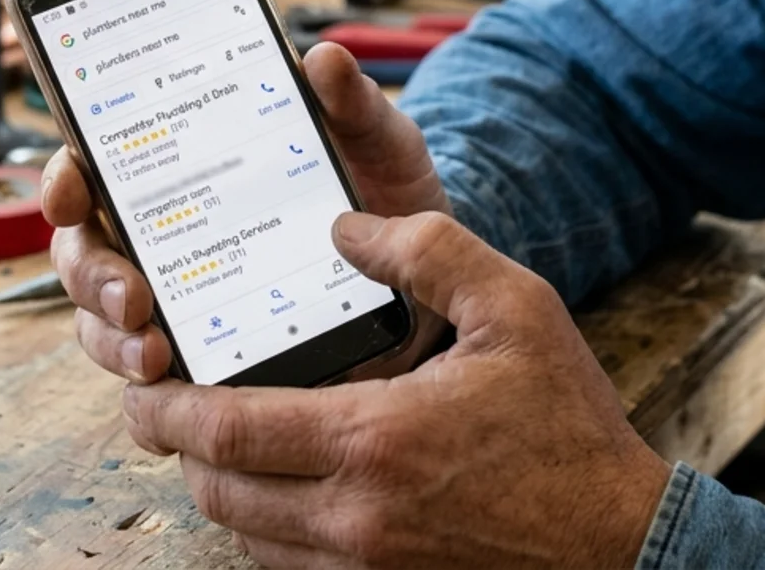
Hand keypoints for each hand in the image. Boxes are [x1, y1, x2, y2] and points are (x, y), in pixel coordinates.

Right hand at [40, 42, 452, 383]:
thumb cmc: (385, 197)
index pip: (95, 169)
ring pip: (104, 328)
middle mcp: (164, 238)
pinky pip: (154, 399)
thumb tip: (325, 60)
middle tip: (135, 296)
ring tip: (156, 355)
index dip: (66, 178)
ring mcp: (179, 305)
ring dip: (115, 343)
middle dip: (94, 276)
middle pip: (85, 254)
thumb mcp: (377, 144)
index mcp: (185, 173)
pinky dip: (155, 406)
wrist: (429, 279)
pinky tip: (181, 400)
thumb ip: (351, 104)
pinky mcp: (206, 366)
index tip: (72, 191)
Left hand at [124, 209, 671, 568]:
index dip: (167, 408)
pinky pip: (290, 564)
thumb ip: (429, 252)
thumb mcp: (517, 308)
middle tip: (165, 404)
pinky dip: (267, 525)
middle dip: (179, 446)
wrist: (621, 539)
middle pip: (219, 489)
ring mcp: (366, 564)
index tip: (143, 383)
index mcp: (374, 439)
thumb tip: (346, 228)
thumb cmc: (570, 425)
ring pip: (245, 534)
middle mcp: (355, 515)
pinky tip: (287, 483)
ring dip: (222, 486)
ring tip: (221, 435)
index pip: (228, 430)